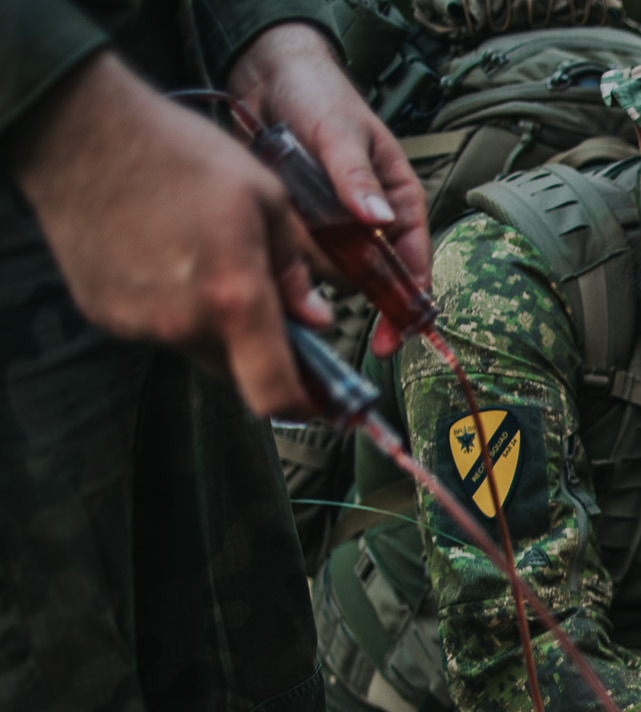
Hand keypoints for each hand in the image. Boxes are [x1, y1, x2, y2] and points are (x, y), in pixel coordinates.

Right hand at [7, 51, 324, 415]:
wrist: (81, 131)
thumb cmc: (177, 153)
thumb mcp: (267, 199)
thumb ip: (296, 271)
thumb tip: (316, 319)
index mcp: (235, 297)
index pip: (274, 392)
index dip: (301, 406)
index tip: (315, 402)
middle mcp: (184, 322)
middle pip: (239, 371)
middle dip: (261, 350)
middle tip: (263, 306)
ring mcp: (140, 323)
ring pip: (198, 347)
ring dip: (215, 324)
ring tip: (205, 260)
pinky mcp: (105, 313)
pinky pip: (157, 328)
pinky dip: (173, 308)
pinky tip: (166, 258)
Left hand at [227, 22, 429, 357]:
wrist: (264, 74)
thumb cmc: (317, 93)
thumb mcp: (341, 131)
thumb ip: (356, 177)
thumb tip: (378, 217)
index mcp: (397, 202)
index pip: (413, 264)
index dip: (406, 304)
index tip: (392, 336)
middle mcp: (368, 222)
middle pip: (367, 276)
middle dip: (343, 275)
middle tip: (319, 262)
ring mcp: (331, 228)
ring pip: (325, 269)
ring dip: (305, 253)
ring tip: (288, 207)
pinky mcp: (295, 227)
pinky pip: (292, 254)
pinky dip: (281, 244)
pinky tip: (272, 215)